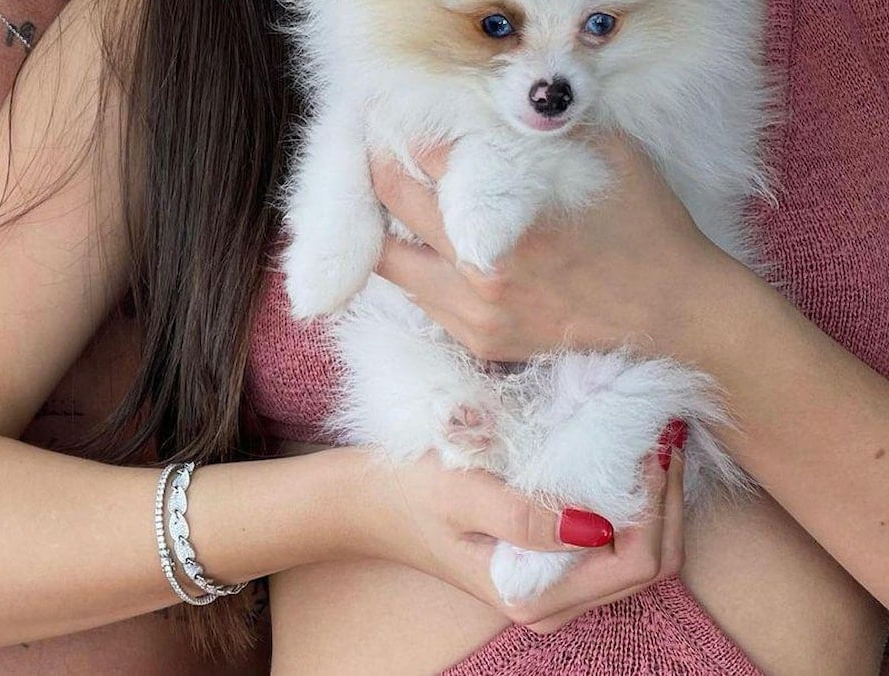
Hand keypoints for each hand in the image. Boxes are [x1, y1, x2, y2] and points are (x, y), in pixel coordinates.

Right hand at [356, 442, 684, 630]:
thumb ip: (524, 515)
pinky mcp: (551, 565)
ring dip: (655, 501)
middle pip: (651, 565)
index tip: (652, 440)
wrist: (369, 503)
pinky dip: (633, 504)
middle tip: (665, 432)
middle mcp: (554, 604)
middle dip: (667, 501)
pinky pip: (615, 544)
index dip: (655, 503)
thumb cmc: (411, 491)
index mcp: (534, 595)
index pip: (634, 560)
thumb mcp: (460, 492)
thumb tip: (596, 526)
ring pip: (641, 557)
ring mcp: (555, 588)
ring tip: (655, 439)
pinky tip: (628, 459)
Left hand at [373, 133, 727, 361]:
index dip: (406, 118)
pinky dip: (416, 261)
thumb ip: (544, 121)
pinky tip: (427, 234)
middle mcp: (479, 269)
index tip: (395, 99)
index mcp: (507, 214)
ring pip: (389, 259)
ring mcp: (476, 313)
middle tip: (377, 133)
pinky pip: (422, 296)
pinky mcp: (483, 341)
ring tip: (391, 184)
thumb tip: (497, 88)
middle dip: (379, 158)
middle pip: (392, 197)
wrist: (681, 314)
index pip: (426, 151)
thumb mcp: (604, 150)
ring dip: (385, 218)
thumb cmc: (648, 224)